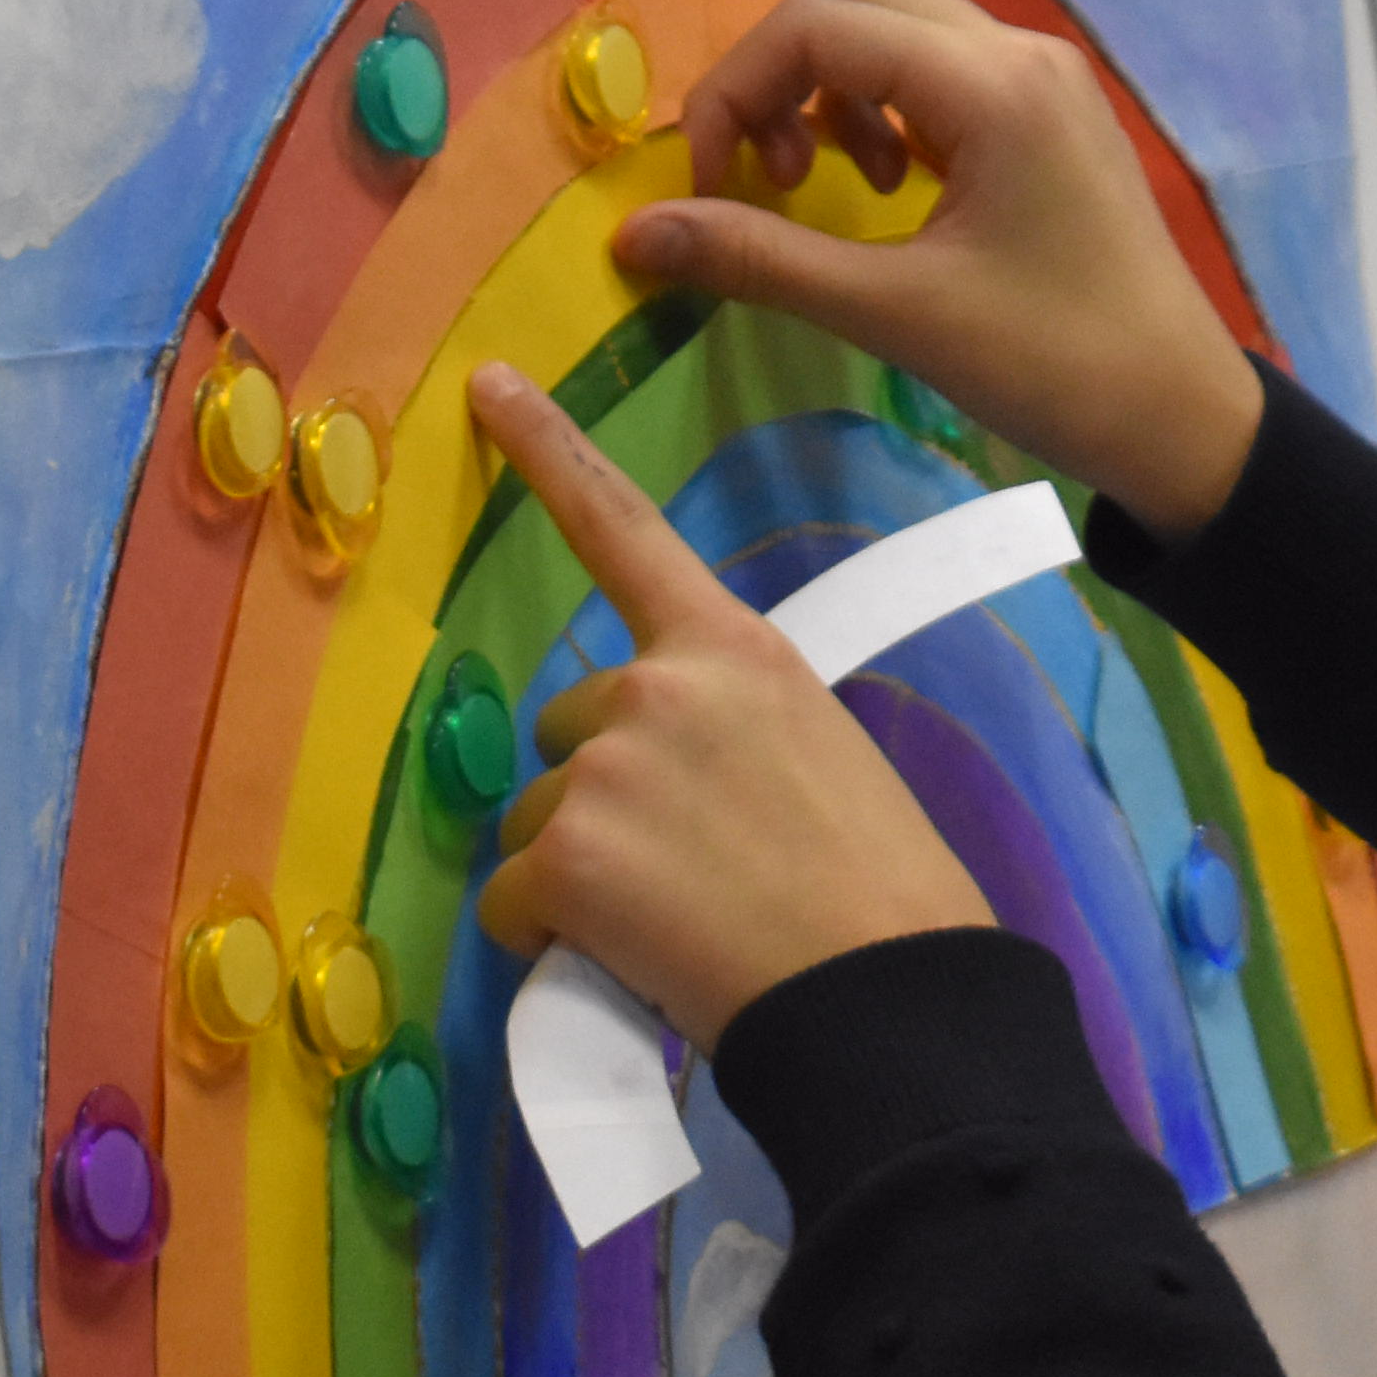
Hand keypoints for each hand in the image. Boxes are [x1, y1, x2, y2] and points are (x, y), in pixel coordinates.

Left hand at [461, 363, 994, 1040]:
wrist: (889, 992)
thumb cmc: (879, 889)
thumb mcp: (817, 756)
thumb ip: (727, 734)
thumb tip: (661, 794)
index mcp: (734, 648)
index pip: (626, 529)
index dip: (548, 451)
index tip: (487, 384)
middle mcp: (656, 685)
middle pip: (569, 732)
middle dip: (602, 800)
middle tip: (695, 872)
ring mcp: (602, 767)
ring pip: (541, 825)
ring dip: (583, 878)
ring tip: (685, 924)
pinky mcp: (565, 857)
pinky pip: (514, 907)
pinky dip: (553, 944)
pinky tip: (635, 963)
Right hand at [611, 0, 1268, 538]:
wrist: (1185, 418)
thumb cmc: (1055, 366)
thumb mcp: (897, 313)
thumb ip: (760, 258)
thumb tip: (634, 233)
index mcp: (992, 82)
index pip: (815, 24)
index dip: (733, 94)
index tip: (711, 193)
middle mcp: (1017, 50)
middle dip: (774, 75)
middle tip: (761, 179)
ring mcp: (1038, 75)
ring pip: (891, 22)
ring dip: (826, 87)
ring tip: (819, 185)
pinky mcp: (1045, 111)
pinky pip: (934, 64)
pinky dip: (878, 104)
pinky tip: (886, 189)